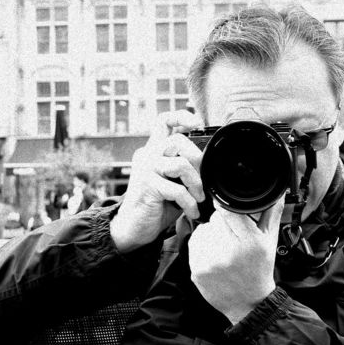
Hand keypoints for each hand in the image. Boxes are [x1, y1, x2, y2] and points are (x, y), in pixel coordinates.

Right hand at [110, 110, 204, 252]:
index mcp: (153, 150)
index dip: (181, 116)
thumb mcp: (173, 182)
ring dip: (196, 185)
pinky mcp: (147, 185)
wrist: (135, 228)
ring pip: (181, 164)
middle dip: (197, 159)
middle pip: (178, 140)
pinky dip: (189, 203)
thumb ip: (184, 169)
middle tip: (201, 180)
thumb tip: (208, 163)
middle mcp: (147, 155)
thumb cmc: (157, 205)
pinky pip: (177, 190)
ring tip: (198, 199)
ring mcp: (146, 169)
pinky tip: (191, 212)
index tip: (197, 123)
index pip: (163, 121)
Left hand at [188, 198, 283, 324]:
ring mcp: (212, 262)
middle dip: (222, 223)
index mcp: (250, 242)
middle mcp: (230, 252)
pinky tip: (214, 254)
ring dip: (212, 233)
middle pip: (216, 219)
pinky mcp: (198, 270)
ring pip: (204, 229)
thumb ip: (273, 212)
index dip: (228, 207)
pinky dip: (202, 244)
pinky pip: (195, 242)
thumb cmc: (260, 269)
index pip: (229, 211)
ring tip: (224, 247)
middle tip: (232, 236)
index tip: (226, 207)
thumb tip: (279, 191)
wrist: (248, 303)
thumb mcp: (270, 241)